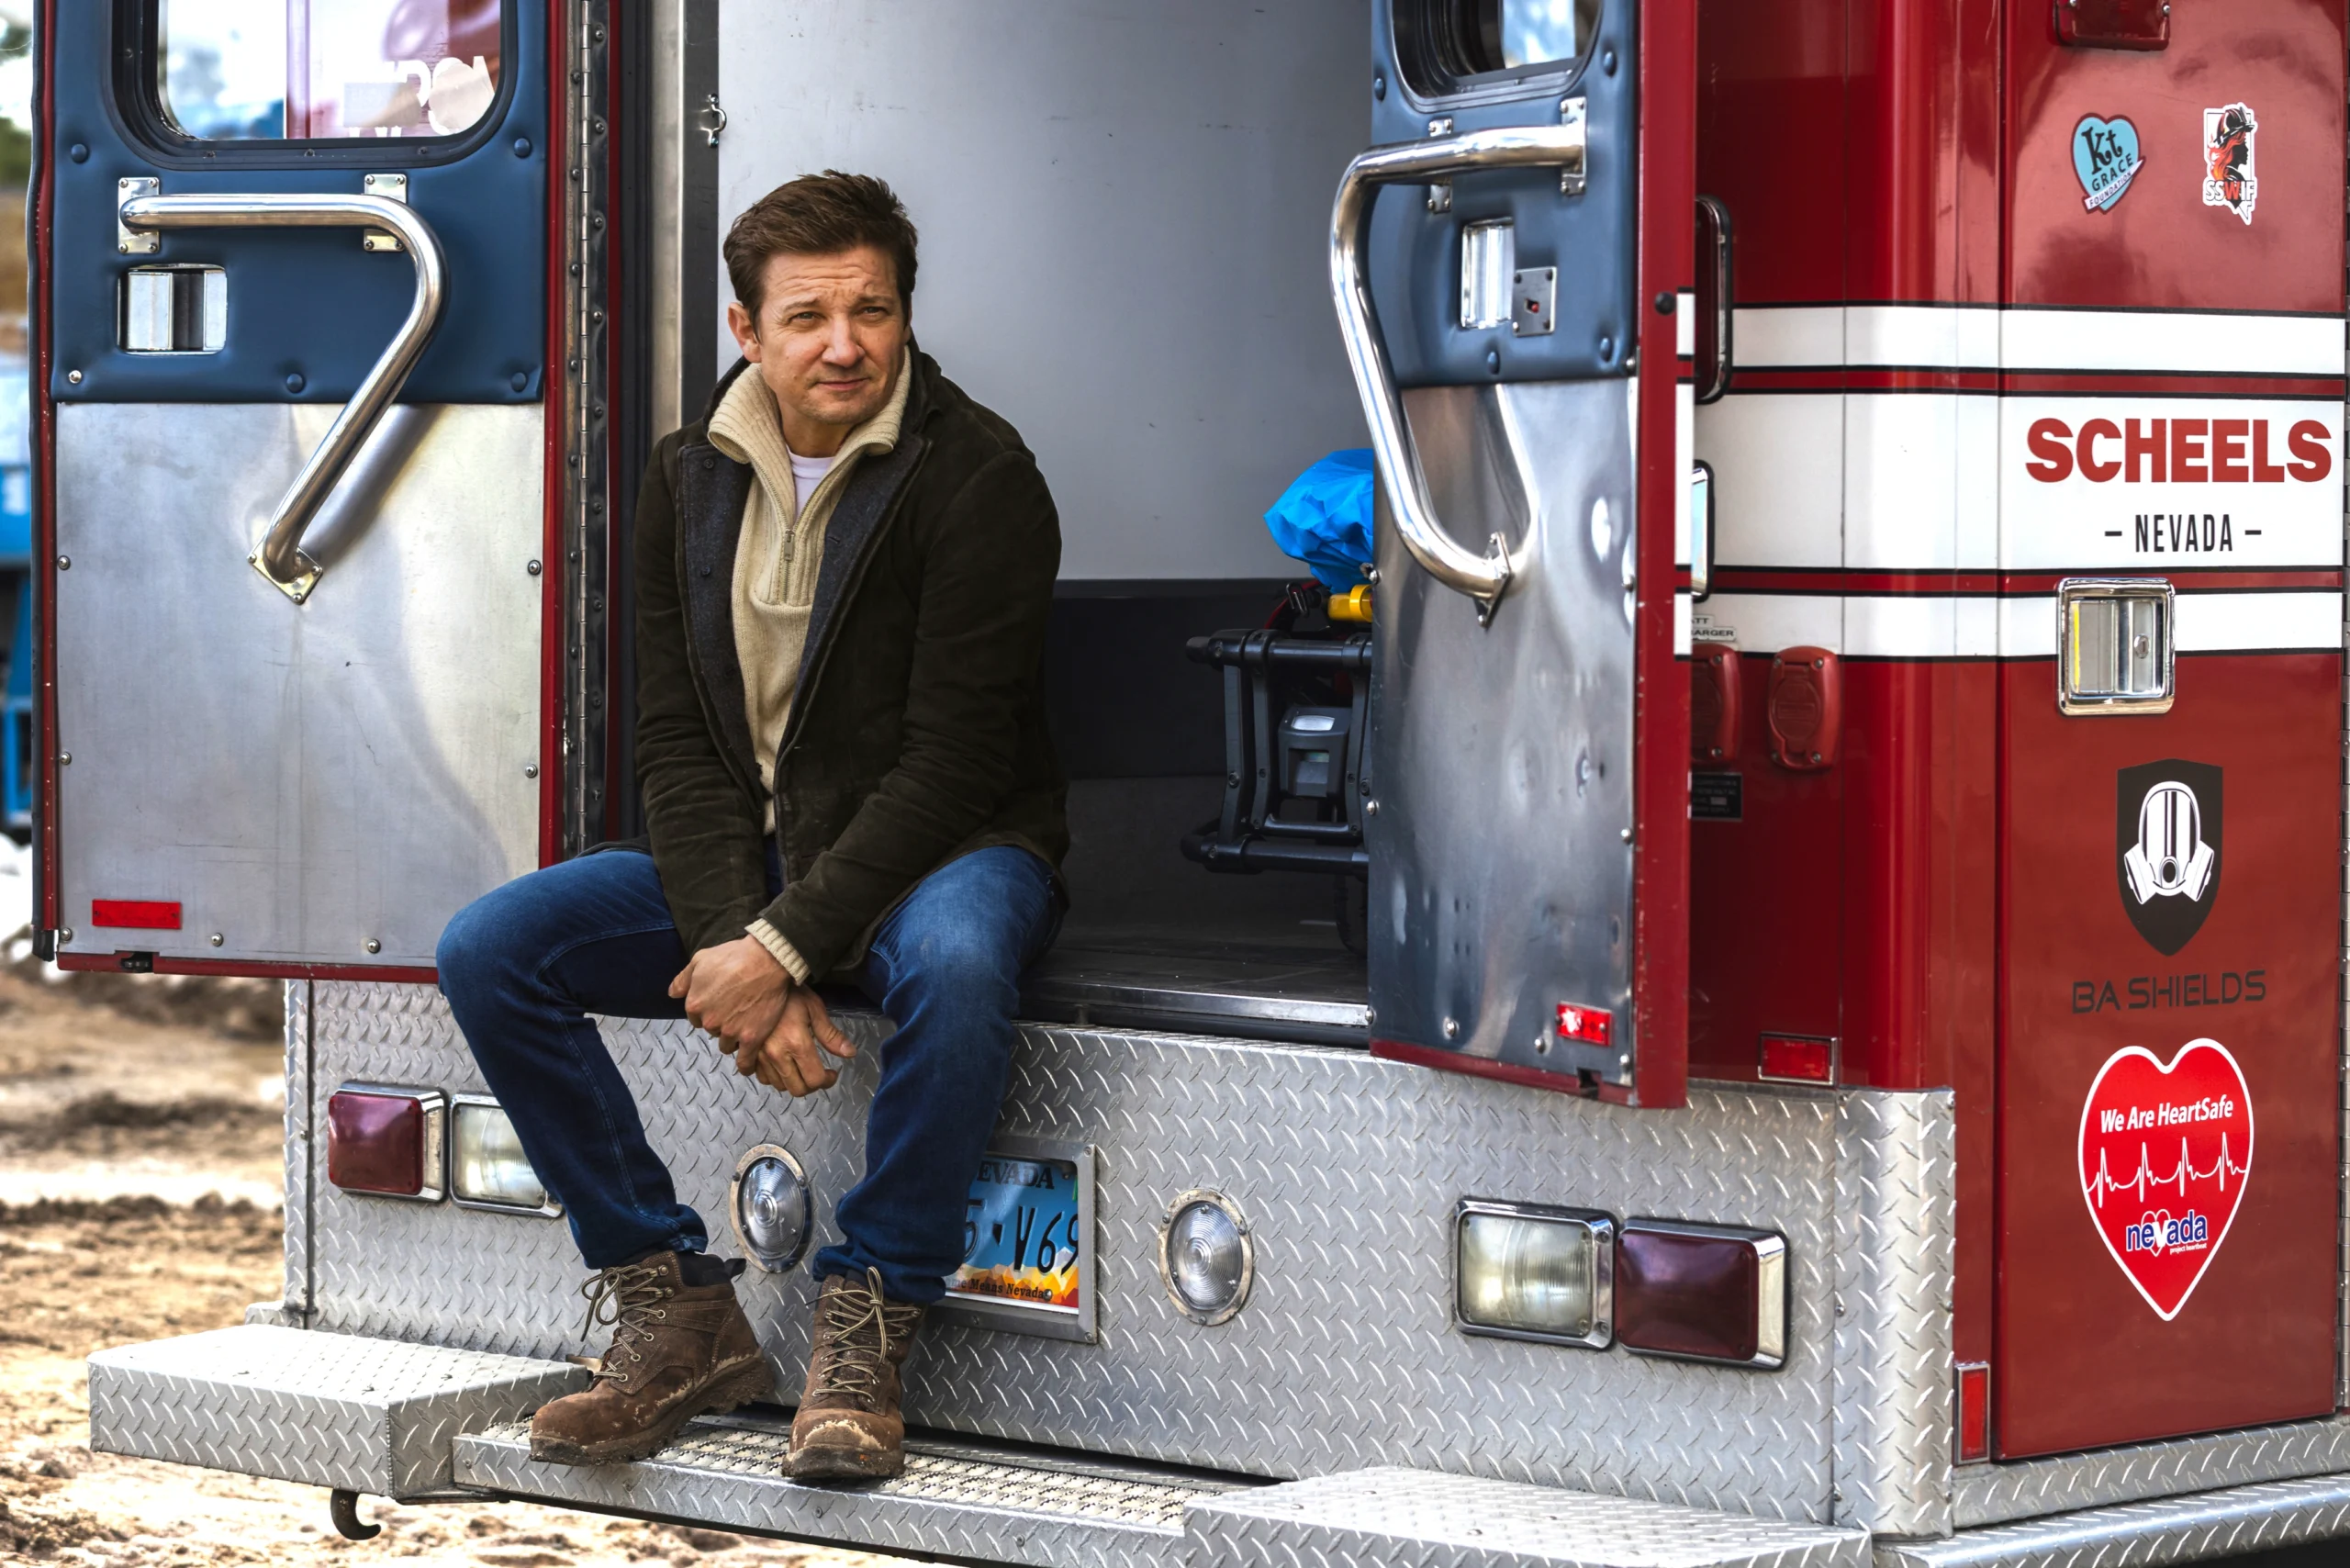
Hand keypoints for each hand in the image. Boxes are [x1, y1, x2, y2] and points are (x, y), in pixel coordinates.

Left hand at [669, 936, 790, 1052]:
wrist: (767, 960)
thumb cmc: (734, 956)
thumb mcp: (701, 959)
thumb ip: (683, 979)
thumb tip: (673, 993)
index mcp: (695, 1004)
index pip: (696, 1017)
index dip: (709, 1010)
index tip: (721, 1004)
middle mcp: (710, 1021)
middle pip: (712, 1030)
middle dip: (722, 1023)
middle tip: (737, 1009)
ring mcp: (731, 1031)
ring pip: (727, 1045)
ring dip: (734, 1038)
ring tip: (748, 1025)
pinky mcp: (751, 1038)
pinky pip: (745, 1061)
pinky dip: (746, 1064)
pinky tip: (749, 1064)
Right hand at [739, 986, 858, 1096]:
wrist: (760, 981)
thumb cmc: (791, 993)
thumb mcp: (815, 1009)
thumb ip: (831, 1036)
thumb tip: (850, 1054)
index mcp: (796, 1043)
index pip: (814, 1080)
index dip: (827, 1081)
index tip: (831, 1073)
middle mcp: (777, 1054)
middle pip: (797, 1089)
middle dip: (812, 1085)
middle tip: (818, 1073)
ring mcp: (760, 1056)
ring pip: (779, 1085)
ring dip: (793, 1081)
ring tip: (801, 1067)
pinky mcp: (750, 1053)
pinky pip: (762, 1077)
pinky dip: (774, 1076)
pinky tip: (783, 1064)